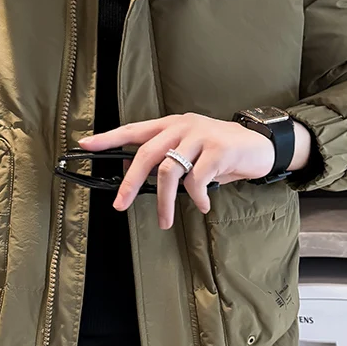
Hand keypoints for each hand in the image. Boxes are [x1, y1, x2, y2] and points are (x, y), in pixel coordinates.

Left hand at [78, 113, 310, 229]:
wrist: (260, 145)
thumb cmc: (220, 152)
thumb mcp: (190, 151)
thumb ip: (165, 159)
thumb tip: (134, 178)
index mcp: (170, 125)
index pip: (134, 129)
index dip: (109, 137)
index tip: (86, 145)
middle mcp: (182, 126)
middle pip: (146, 153)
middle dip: (130, 183)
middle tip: (121, 205)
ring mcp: (200, 136)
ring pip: (169, 171)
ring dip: (164, 201)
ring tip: (165, 220)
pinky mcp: (218, 149)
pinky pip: (197, 179)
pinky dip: (196, 198)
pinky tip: (202, 205)